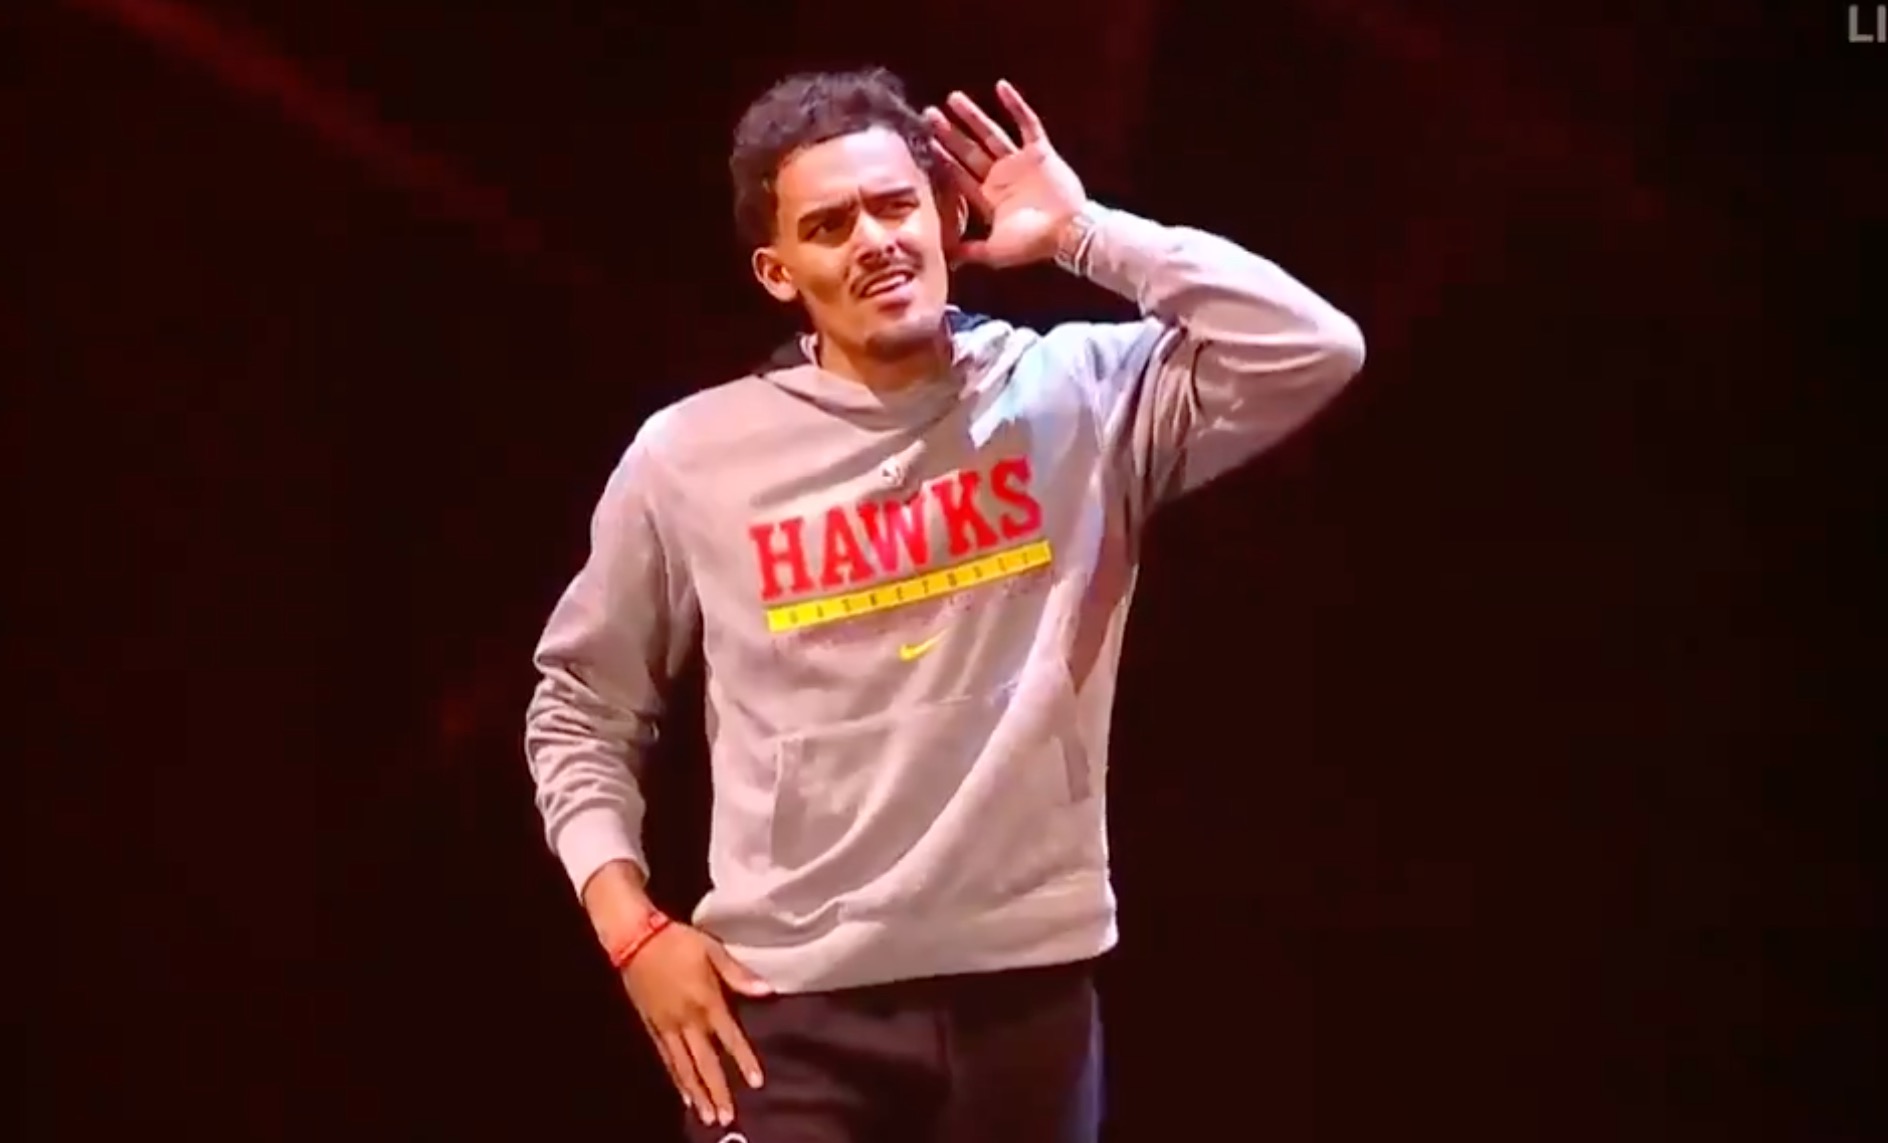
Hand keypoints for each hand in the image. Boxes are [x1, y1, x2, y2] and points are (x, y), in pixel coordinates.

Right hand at [621, 921, 771, 1127]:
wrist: (635, 938)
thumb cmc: (678, 941)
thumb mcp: (712, 950)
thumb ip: (738, 974)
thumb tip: (767, 990)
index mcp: (706, 1000)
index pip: (730, 1037)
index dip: (744, 1060)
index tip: (756, 1082)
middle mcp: (687, 1019)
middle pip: (705, 1062)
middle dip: (717, 1091)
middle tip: (727, 1117)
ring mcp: (667, 1026)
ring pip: (684, 1067)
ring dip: (697, 1093)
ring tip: (708, 1117)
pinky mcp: (652, 1027)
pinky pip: (666, 1059)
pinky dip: (676, 1079)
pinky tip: (685, 1096)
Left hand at [925, 80, 1088, 268]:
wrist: (1069, 232)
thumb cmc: (1033, 244)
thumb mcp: (995, 251)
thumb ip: (969, 250)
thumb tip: (943, 258)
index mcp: (989, 200)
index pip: (960, 175)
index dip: (944, 159)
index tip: (928, 141)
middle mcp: (1001, 178)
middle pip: (970, 151)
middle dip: (950, 133)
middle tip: (929, 114)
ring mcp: (1020, 163)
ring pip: (992, 134)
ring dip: (973, 117)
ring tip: (953, 99)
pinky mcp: (1040, 152)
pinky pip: (1027, 124)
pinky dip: (1015, 106)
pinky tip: (1001, 87)